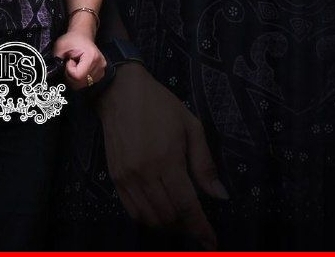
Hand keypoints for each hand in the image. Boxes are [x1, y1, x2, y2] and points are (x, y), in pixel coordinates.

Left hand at [53, 31, 106, 90]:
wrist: (82, 35)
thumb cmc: (71, 40)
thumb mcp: (60, 47)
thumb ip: (57, 60)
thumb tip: (56, 73)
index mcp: (92, 57)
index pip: (77, 75)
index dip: (69, 70)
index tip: (68, 61)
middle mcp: (100, 64)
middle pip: (81, 82)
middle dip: (71, 75)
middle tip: (69, 63)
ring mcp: (102, 69)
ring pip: (84, 84)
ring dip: (76, 77)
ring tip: (75, 65)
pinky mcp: (101, 73)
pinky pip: (88, 83)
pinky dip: (81, 78)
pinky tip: (80, 68)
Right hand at [93, 64, 228, 249]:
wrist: (119, 91)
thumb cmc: (159, 105)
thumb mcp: (190, 126)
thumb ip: (205, 164)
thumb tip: (219, 196)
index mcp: (167, 160)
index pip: (187, 207)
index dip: (201, 229)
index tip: (211, 243)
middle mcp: (145, 173)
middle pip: (169, 217)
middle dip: (186, 226)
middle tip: (196, 222)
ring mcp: (127, 177)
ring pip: (150, 218)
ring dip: (167, 224)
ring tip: (178, 216)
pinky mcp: (115, 176)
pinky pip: (132, 210)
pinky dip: (147, 217)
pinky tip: (157, 209)